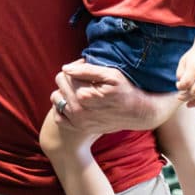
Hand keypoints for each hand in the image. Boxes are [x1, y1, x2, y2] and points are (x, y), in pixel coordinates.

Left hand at [50, 60, 179, 133]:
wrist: (137, 113)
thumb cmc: (125, 90)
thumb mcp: (111, 75)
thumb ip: (86, 70)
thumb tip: (65, 69)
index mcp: (84, 95)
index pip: (65, 74)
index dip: (76, 66)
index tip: (87, 66)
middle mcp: (78, 110)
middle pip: (60, 84)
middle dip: (69, 77)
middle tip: (85, 77)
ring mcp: (78, 121)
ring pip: (56, 98)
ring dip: (64, 92)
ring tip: (78, 89)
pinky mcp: (79, 128)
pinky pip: (58, 117)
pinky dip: (61, 109)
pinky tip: (73, 103)